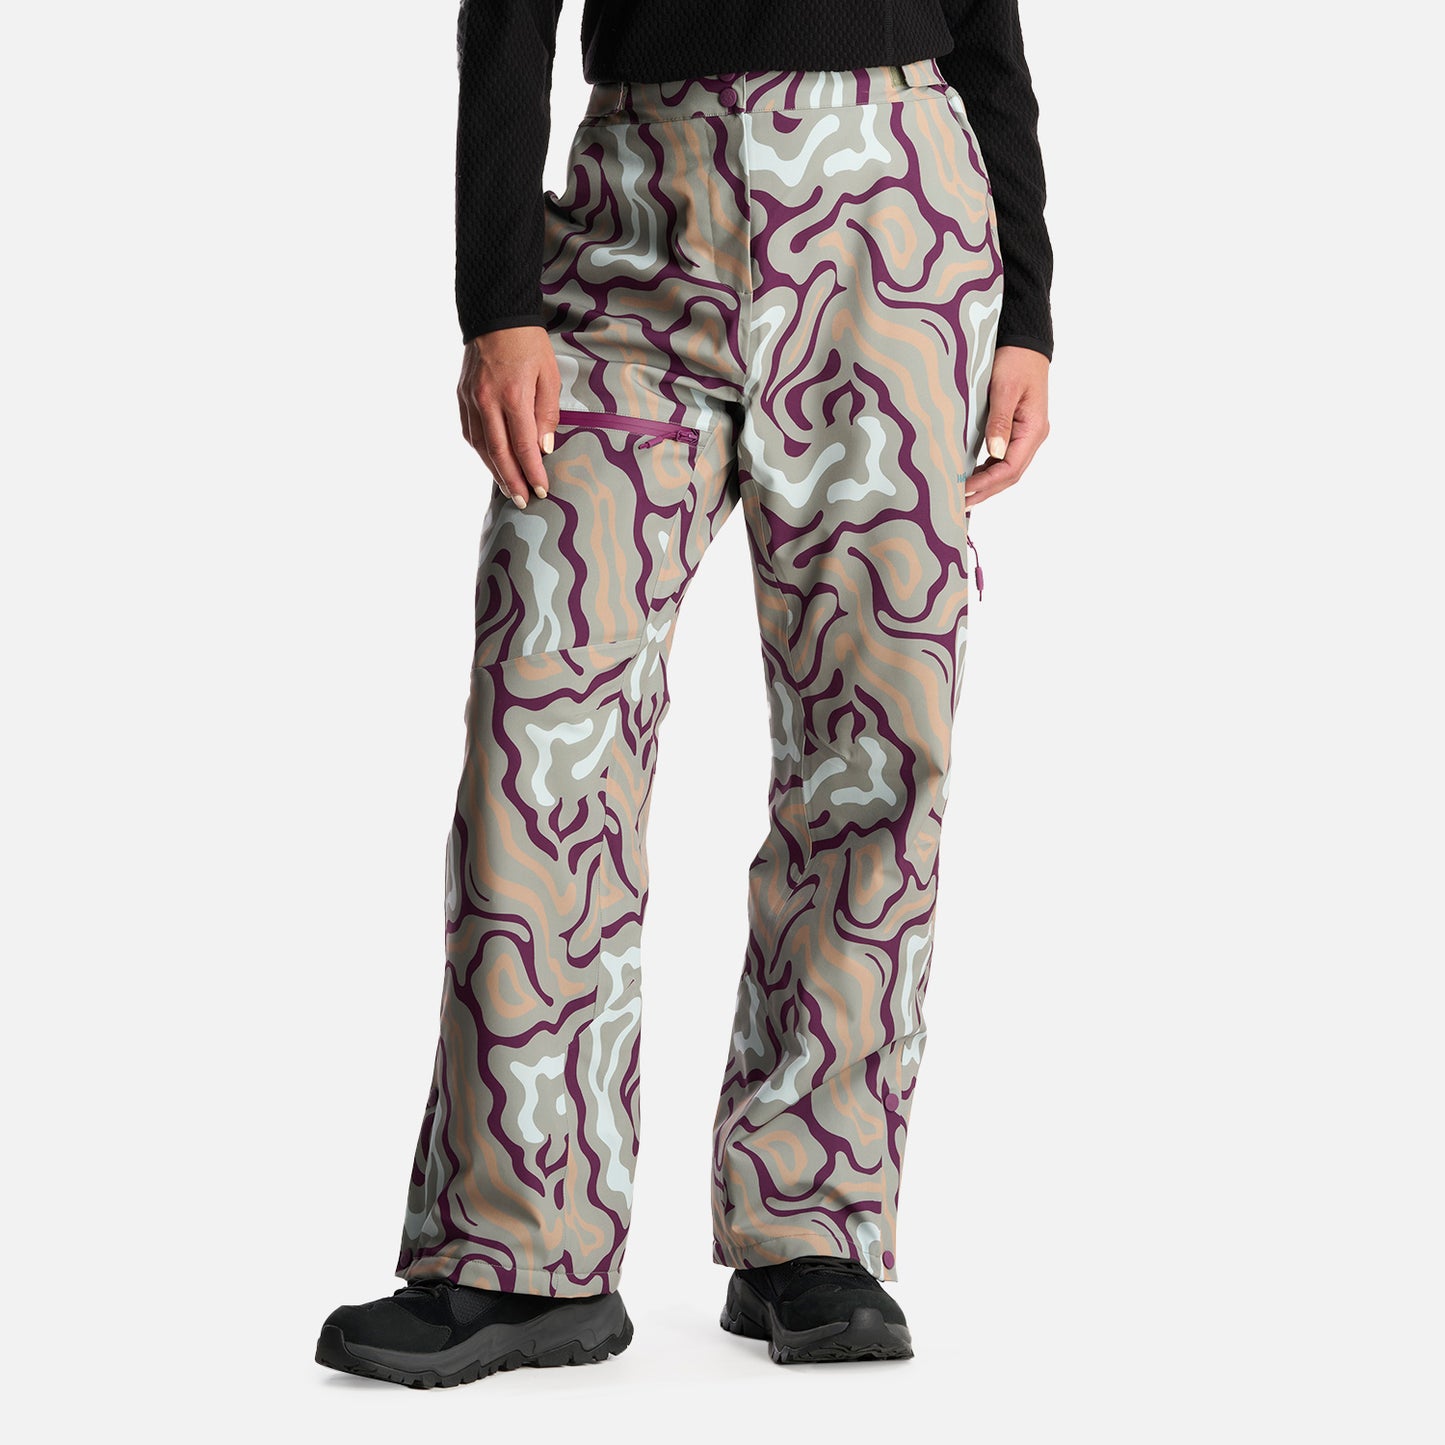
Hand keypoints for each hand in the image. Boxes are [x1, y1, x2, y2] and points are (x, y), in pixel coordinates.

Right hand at [457, 326, 560, 507]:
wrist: (494, 315)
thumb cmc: (528, 344)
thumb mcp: (548, 375)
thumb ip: (547, 413)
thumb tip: (543, 447)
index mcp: (513, 396)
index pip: (523, 445)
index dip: (532, 471)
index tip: (541, 490)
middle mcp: (487, 401)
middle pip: (499, 452)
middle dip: (512, 481)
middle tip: (523, 501)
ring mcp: (471, 399)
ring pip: (481, 446)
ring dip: (495, 471)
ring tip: (508, 489)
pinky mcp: (462, 396)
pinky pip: (470, 432)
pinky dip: (481, 452)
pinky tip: (491, 463)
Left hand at [964, 345, 1050, 507]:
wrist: (1023, 340)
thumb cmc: (1014, 359)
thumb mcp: (1004, 388)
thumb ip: (999, 421)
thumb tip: (995, 453)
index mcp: (1033, 429)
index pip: (1010, 468)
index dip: (987, 483)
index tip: (963, 489)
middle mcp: (1032, 435)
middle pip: (1010, 474)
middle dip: (985, 491)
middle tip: (959, 505)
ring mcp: (1025, 433)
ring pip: (1007, 469)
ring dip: (986, 484)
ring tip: (963, 497)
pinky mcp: (1016, 429)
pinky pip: (1003, 457)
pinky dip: (988, 470)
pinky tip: (972, 477)